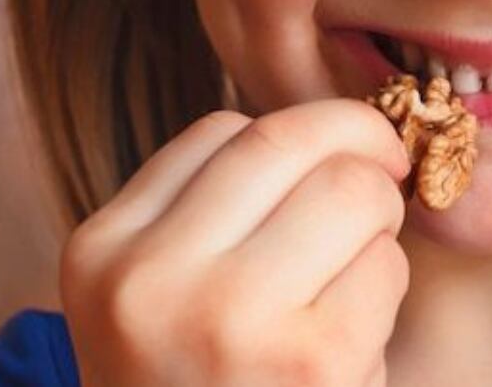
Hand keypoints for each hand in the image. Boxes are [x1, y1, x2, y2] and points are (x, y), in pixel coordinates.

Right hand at [59, 100, 411, 385]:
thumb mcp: (157, 298)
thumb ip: (213, 213)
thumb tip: (334, 130)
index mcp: (104, 251)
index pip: (223, 132)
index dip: (298, 136)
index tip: (331, 156)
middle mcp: (151, 278)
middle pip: (290, 141)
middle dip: (359, 142)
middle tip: (386, 169)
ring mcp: (228, 318)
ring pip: (350, 190)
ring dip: (378, 221)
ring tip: (356, 268)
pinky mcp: (311, 361)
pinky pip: (385, 266)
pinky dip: (388, 284)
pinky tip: (358, 329)